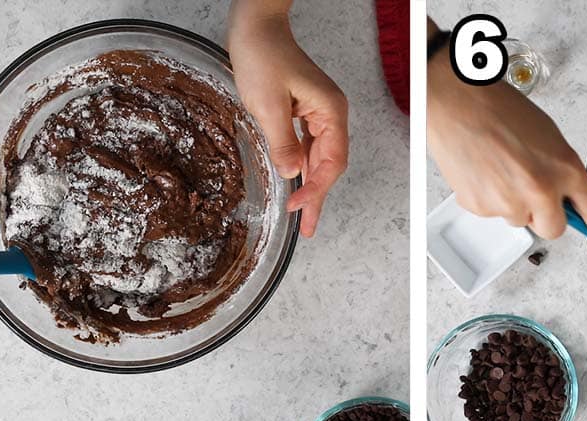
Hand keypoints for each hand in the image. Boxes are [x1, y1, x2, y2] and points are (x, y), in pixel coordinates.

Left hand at [229, 7, 348, 237]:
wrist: (255, 27)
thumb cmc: (263, 55)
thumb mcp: (268, 103)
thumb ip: (282, 141)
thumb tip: (292, 173)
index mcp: (330, 111)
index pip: (331, 161)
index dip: (316, 188)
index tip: (297, 207)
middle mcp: (330, 115)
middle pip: (329, 166)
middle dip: (318, 197)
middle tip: (308, 228)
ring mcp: (318, 115)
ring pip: (318, 160)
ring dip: (310, 187)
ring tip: (303, 217)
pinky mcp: (303, 114)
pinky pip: (307, 149)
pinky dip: (301, 169)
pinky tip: (295, 186)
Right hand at [427, 49, 586, 249]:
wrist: (458, 104)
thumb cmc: (500, 111)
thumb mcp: (547, 137)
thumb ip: (560, 171)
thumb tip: (562, 196)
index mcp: (563, 168)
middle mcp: (540, 191)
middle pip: (553, 229)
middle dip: (546, 216)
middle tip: (531, 190)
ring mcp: (509, 204)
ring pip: (519, 219)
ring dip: (513, 202)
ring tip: (498, 167)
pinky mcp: (481, 209)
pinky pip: (492, 213)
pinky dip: (488, 197)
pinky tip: (481, 170)